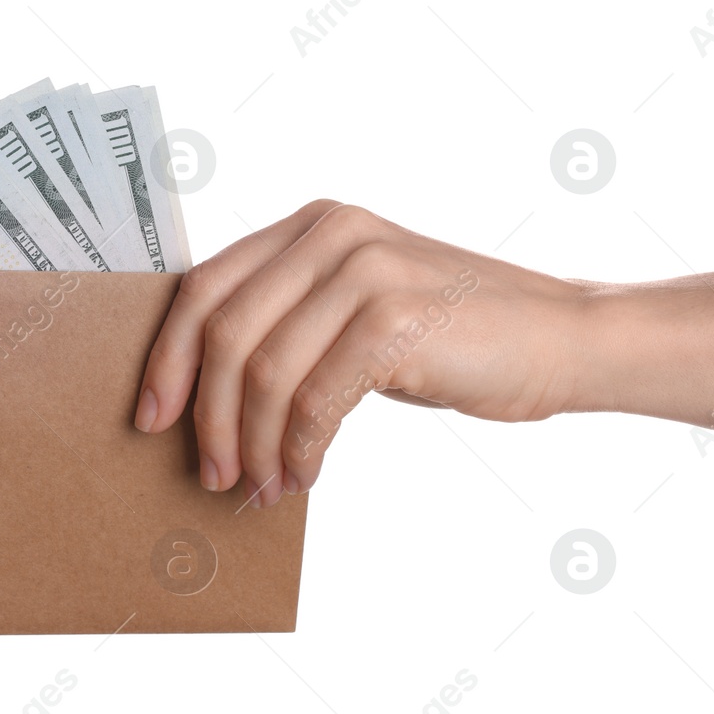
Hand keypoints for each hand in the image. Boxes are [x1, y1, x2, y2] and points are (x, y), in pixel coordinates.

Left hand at [133, 201, 589, 507]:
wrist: (563, 338)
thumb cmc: (450, 337)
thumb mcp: (355, 309)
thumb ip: (290, 322)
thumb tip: (202, 394)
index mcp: (308, 226)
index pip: (203, 290)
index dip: (166, 359)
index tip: (150, 419)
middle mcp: (330, 234)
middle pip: (223, 333)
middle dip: (204, 415)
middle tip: (209, 473)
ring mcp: (363, 270)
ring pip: (263, 373)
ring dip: (252, 444)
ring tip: (259, 487)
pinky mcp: (394, 317)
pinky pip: (314, 400)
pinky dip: (298, 449)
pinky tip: (303, 476)